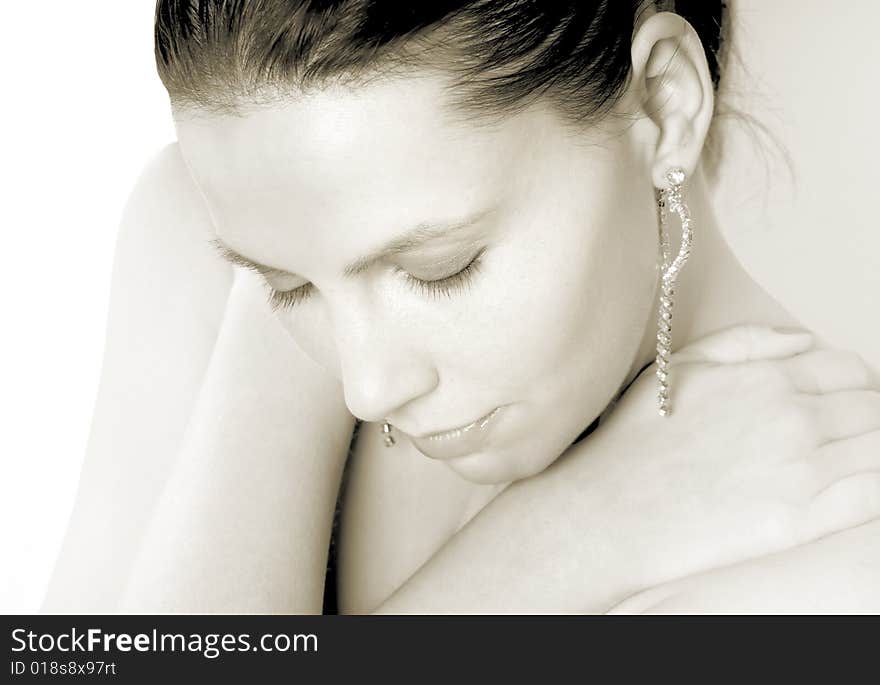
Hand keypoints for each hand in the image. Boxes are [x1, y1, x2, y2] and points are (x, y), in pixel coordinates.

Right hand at [546, 324, 879, 599]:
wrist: (610, 511)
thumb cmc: (636, 442)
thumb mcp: (680, 369)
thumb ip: (745, 342)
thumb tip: (802, 340)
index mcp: (767, 379)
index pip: (851, 370)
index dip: (851, 386)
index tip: (837, 404)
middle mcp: (794, 419)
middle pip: (872, 408)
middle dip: (862, 419)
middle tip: (835, 440)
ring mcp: (802, 471)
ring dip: (869, 452)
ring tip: (840, 467)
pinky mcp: (802, 521)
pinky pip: (875, 495)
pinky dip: (874, 488)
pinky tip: (850, 491)